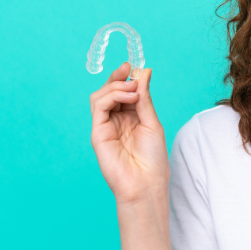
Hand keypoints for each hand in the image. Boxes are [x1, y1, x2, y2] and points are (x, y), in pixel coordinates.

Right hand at [89, 62, 168, 206]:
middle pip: (110, 90)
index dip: (128, 77)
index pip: (124, 91)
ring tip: (132, 89)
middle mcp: (116, 120)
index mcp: (131, 117)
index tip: (136, 66)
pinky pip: (99, 107)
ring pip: (101, 95)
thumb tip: (144, 72)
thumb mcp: (152, 122)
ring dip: (116, 86)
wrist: (146, 183)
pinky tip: (127, 97)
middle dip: (119, 77)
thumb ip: (145, 98)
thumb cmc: (153, 159)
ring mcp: (105, 126)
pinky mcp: (98, 133)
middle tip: (130, 69)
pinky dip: (111, 96)